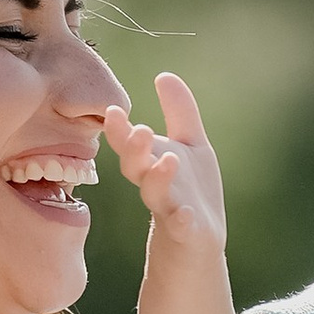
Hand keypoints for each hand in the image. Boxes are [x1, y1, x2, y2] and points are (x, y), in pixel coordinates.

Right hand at [104, 72, 227, 247]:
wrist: (198, 239)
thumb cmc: (190, 187)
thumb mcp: (190, 144)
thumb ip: (179, 111)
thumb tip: (163, 75)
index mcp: (151, 162)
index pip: (130, 144)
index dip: (120, 129)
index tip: (114, 110)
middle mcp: (154, 185)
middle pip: (136, 167)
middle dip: (135, 149)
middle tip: (140, 130)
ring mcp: (169, 208)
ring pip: (156, 195)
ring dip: (158, 178)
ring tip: (168, 161)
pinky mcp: (186, 231)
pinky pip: (181, 227)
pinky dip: (181, 221)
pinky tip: (186, 215)